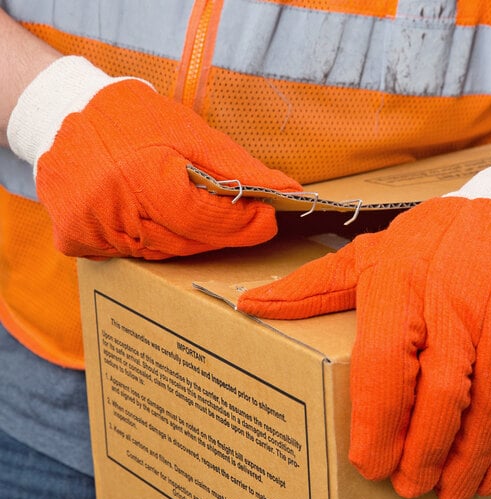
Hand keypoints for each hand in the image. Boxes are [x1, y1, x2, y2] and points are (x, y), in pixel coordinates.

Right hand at [7, 56, 300, 258]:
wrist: (63, 113)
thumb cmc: (133, 119)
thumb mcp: (190, 132)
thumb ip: (238, 169)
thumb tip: (289, 192)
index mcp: (139, 173)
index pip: (205, 218)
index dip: (242, 224)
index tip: (267, 220)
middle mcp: (108, 208)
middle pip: (187, 242)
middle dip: (220, 232)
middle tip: (239, 217)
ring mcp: (88, 229)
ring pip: (161, 253)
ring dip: (187, 237)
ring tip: (189, 210)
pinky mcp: (75, 240)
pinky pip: (131, 255)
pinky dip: (152, 241)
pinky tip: (152, 216)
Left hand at [238, 166, 490, 498]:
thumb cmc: (432, 240)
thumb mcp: (369, 254)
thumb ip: (311, 287)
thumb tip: (249, 306)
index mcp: (402, 282)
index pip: (384, 365)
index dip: (377, 422)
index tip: (368, 463)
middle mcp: (457, 301)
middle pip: (439, 396)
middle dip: (422, 452)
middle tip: (406, 486)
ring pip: (488, 407)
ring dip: (465, 460)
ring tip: (444, 491)